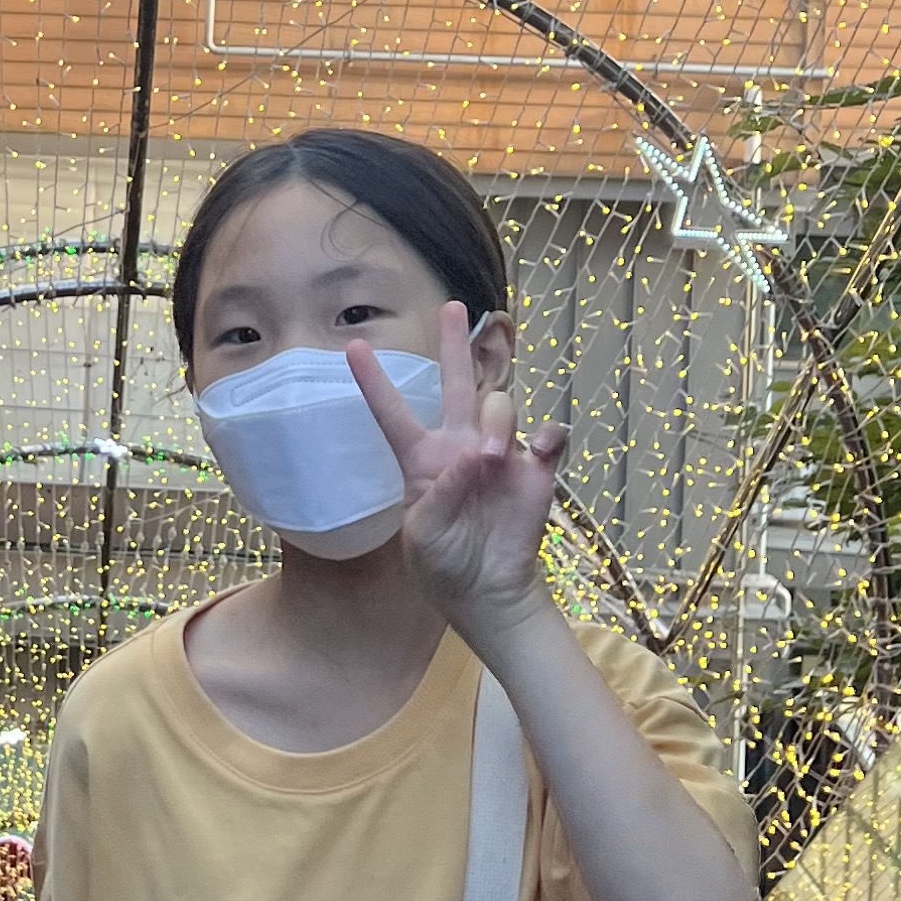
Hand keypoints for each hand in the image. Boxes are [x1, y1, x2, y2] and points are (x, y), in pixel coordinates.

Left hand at [351, 306, 566, 641]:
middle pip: (457, 384)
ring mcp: (500, 454)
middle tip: (453, 308)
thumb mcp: (424, 537)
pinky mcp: (535, 470)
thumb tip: (471, 459)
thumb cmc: (444, 563)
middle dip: (453, 345)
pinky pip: (548, 436)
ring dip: (496, 421)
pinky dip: (546, 435)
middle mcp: (460, 445)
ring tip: (489, 457)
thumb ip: (440, 496)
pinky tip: (538, 449)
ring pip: (500, 405)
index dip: (373, 382)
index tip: (352, 347)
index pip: (392, 414)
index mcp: (422, 459)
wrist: (488, 592)